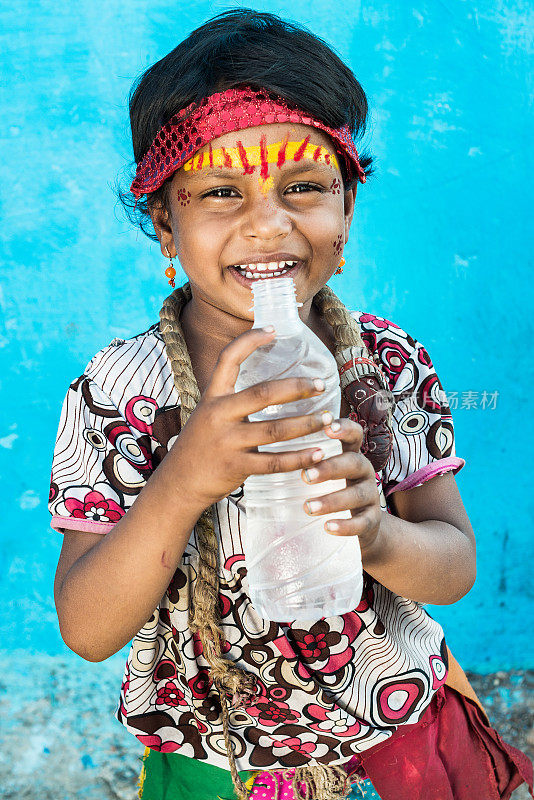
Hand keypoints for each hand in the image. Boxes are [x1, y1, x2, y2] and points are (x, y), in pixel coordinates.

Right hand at [167, 327, 338, 509]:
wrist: (178, 483)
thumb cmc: (201, 445)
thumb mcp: (208, 414)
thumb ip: (232, 401)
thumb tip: (269, 387)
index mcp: (212, 396)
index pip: (228, 358)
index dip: (249, 340)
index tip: (273, 330)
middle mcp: (218, 414)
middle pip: (262, 393)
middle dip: (296, 388)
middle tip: (320, 385)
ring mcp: (227, 442)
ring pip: (275, 430)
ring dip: (306, 424)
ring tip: (328, 419)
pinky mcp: (236, 467)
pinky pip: (274, 462)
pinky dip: (299, 458)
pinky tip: (318, 453)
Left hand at [300, 418, 381, 550]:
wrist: (362, 526)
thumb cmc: (333, 491)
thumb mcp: (324, 473)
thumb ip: (305, 462)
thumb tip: (260, 453)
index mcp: (350, 455)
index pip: (354, 435)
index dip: (345, 428)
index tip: (328, 426)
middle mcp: (363, 471)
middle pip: (353, 462)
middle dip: (330, 468)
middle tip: (305, 475)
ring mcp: (370, 495)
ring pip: (357, 494)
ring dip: (332, 500)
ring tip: (308, 507)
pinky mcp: (372, 520)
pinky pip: (363, 522)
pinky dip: (346, 525)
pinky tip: (328, 527)